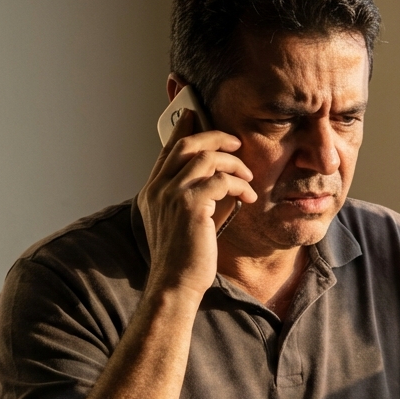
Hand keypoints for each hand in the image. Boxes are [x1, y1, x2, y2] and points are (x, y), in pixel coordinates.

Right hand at [136, 110, 257, 297]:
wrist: (175, 284)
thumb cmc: (183, 258)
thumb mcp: (181, 222)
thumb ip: (191, 197)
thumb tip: (218, 178)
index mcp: (152, 192)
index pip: (167, 150)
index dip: (181, 129)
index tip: (193, 113)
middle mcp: (157, 189)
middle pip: (185, 144)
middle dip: (214, 136)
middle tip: (235, 141)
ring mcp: (171, 196)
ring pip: (205, 158)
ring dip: (233, 163)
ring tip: (247, 176)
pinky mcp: (190, 206)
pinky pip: (220, 181)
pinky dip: (238, 185)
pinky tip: (248, 196)